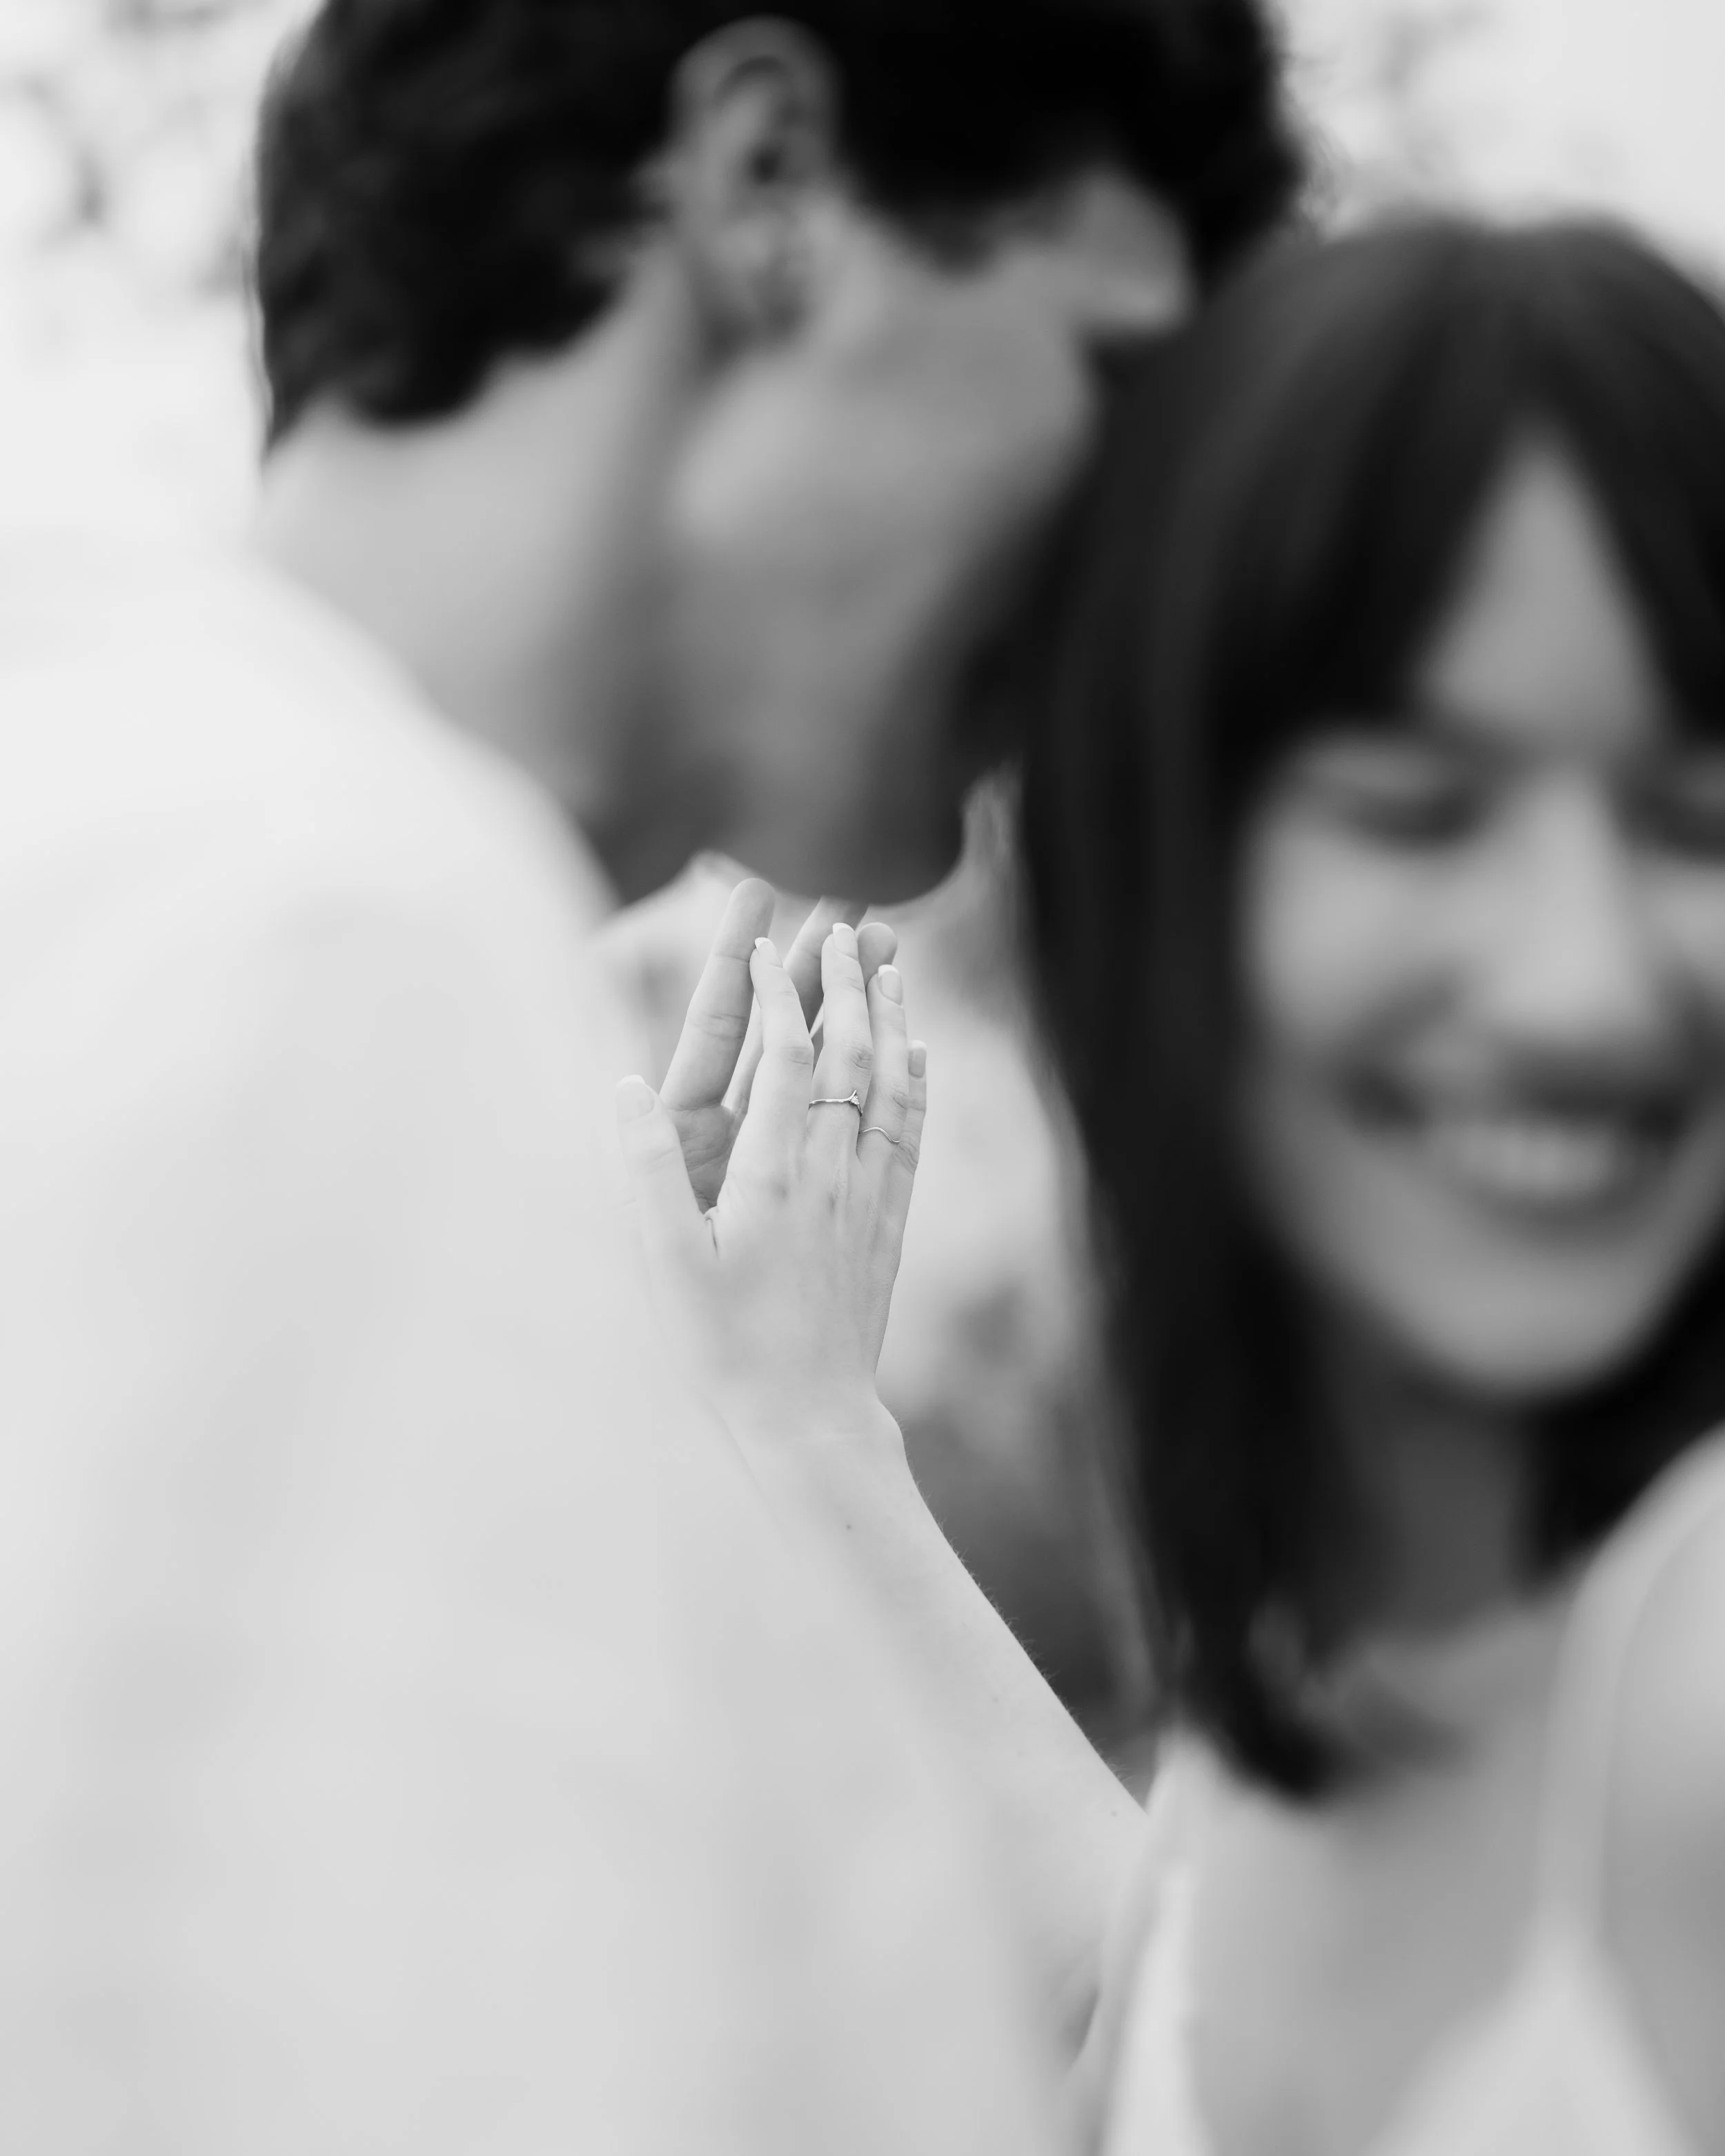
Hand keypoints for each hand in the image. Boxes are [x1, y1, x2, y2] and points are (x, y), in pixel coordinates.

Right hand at [616, 923, 925, 1449]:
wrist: (808, 1422)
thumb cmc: (724, 1350)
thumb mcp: (665, 1265)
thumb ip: (645, 1174)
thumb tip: (623, 1088)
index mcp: (773, 1176)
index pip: (786, 1056)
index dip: (778, 991)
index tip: (766, 940)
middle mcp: (831, 1175)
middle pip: (851, 1055)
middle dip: (848, 982)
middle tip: (847, 923)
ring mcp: (865, 1198)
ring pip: (888, 1086)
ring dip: (890, 1018)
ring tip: (894, 964)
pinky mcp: (885, 1226)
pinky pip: (908, 1136)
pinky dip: (915, 1084)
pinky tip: (918, 1055)